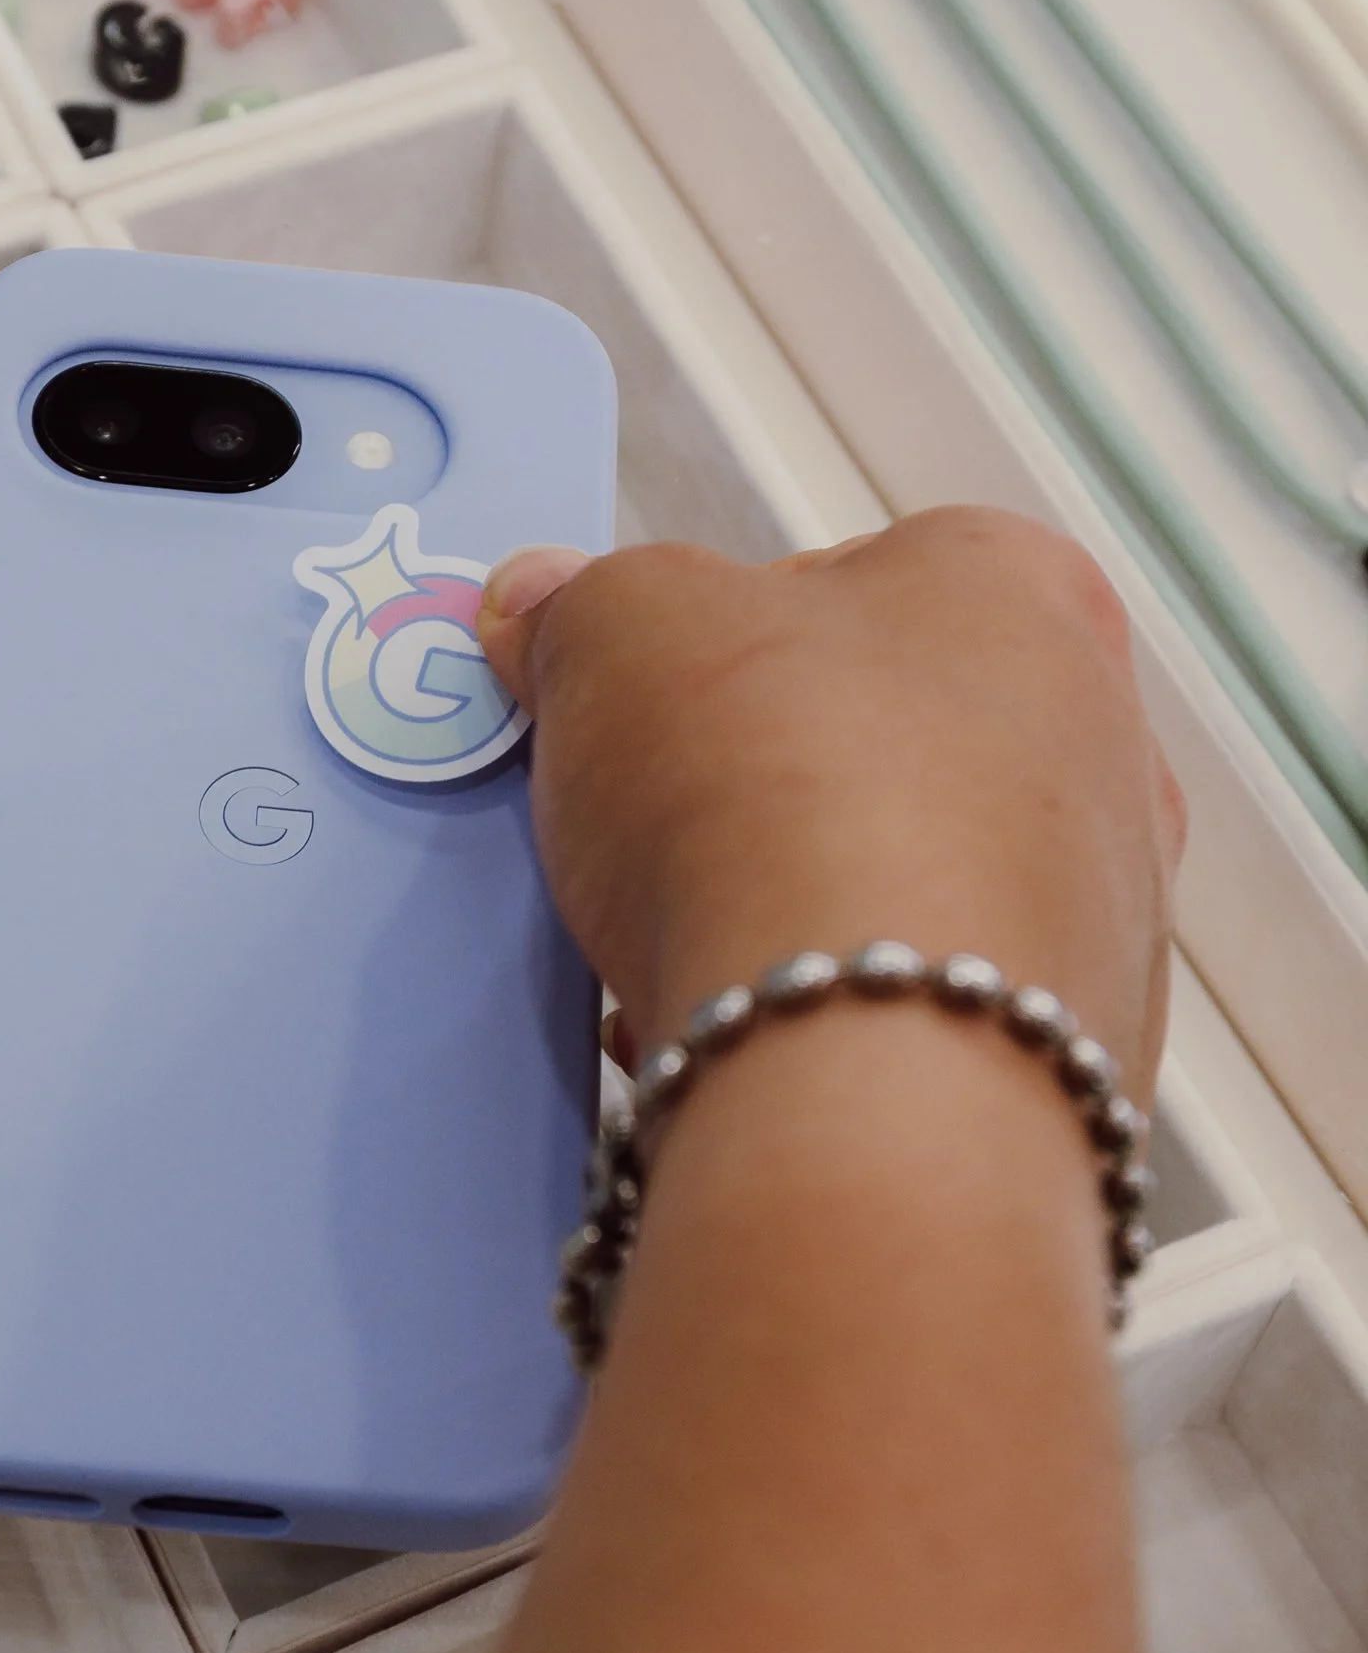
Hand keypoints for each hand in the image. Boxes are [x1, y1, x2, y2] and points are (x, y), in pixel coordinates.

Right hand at [477, 509, 1182, 1090]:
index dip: (711, 634)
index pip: (842, 575)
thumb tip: (551, 606)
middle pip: (874, 739)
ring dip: (785, 915)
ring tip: (680, 949)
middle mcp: (1099, 742)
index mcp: (1020, 589)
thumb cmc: (794, 815)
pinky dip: (828, 1030)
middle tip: (645, 820)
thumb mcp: (618, 631)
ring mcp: (1100, 910)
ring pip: (894, 889)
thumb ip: (578, 602)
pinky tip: (739, 1039)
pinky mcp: (1066, 1056)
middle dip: (749, 785)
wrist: (872, 1077)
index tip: (630, 688)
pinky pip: (917, 1021)